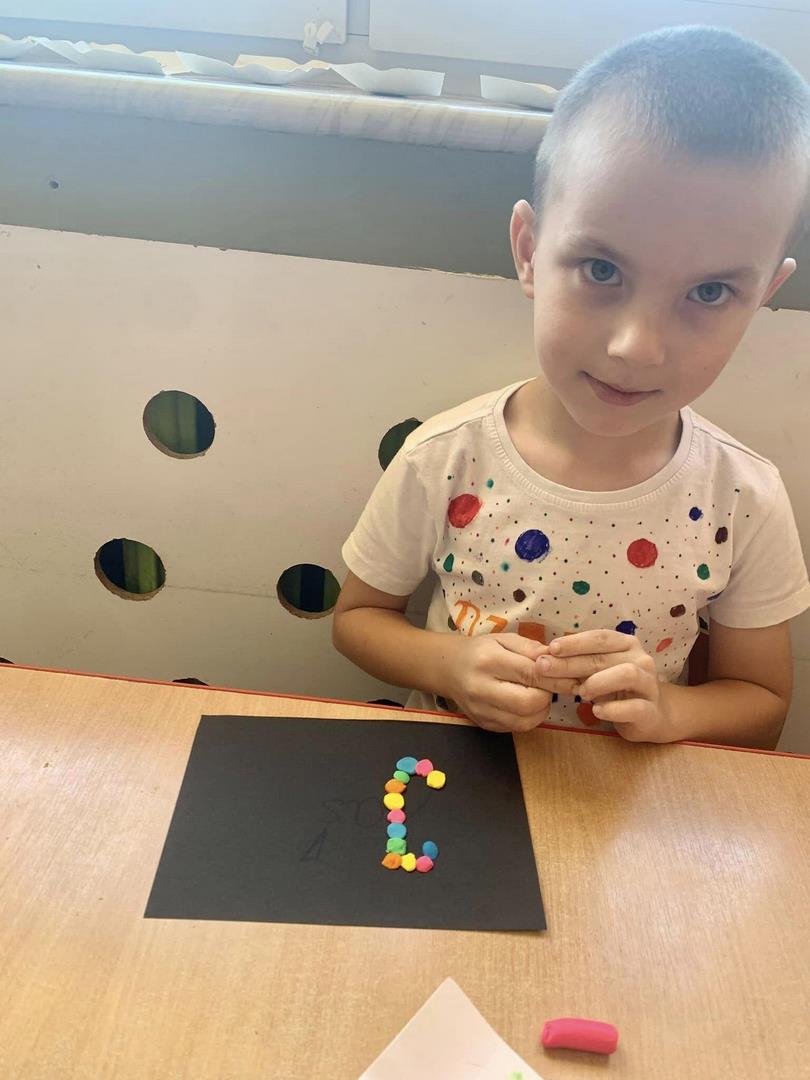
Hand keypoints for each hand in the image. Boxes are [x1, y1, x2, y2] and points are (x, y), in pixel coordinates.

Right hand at [445, 633, 568, 732]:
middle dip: (547, 695)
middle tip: (549, 686)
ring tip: (539, 694)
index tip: (570, 676)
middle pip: (528, 703)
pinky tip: (527, 704)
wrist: (448, 669)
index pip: (530, 674)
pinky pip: (516, 728)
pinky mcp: (484, 725)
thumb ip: (531, 649)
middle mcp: (482, 688)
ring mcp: (481, 711)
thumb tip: (558, 660)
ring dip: (541, 709)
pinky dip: (529, 718)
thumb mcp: (504, 640)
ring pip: (525, 721)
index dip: (555, 677)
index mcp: (488, 661)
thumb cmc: (480, 650)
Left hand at [534, 630, 672, 742]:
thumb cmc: (616, 689)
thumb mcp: (596, 672)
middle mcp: (641, 660)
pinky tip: (596, 711)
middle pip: (604, 657)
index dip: (575, 642)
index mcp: (626, 644)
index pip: (600, 638)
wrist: (649, 715)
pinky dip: (613, 709)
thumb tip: (544, 658)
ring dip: (597, 682)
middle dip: (571, 663)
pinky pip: (634, 707)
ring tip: (580, 693)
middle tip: (545, 669)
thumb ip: (577, 664)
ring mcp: (649, 685)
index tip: (551, 648)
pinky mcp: (650, 711)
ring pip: (626, 674)